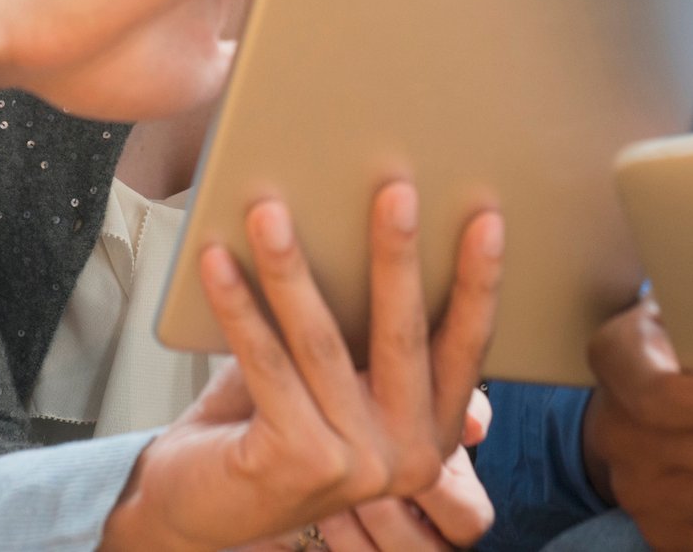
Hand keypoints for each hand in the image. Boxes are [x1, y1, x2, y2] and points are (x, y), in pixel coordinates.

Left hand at [100, 182, 504, 551]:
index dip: (480, 282)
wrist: (206, 504)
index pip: (465, 346)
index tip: (486, 218)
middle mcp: (407, 454)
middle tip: (394, 189)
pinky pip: (265, 363)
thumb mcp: (337, 379)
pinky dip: (238, 306)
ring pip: (323, 341)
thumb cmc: (274, 423)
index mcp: (434, 430)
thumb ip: (372, 331)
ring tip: (269, 210)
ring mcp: (356, 464)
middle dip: (398, 255)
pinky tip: (217, 261)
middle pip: (403, 335)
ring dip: (292, 267)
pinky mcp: (298, 461)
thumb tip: (398, 229)